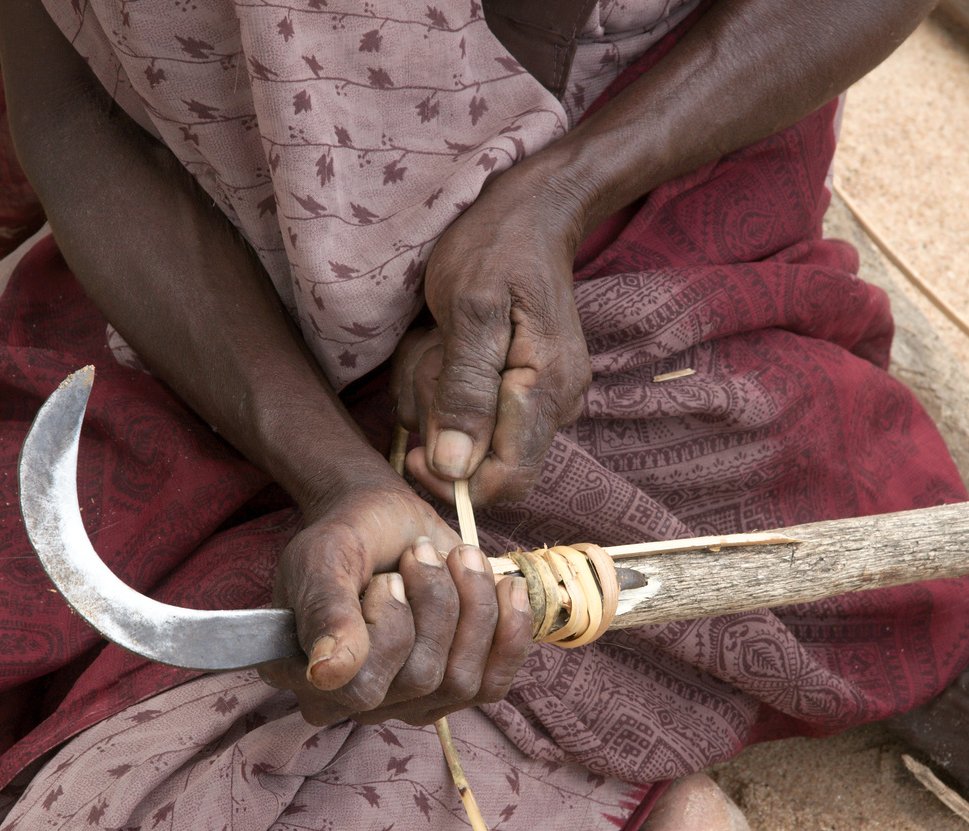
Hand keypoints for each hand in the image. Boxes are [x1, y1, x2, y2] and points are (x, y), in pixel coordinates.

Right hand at [258, 475, 532, 725]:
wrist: (389, 520)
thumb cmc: (349, 536)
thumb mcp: (326, 556)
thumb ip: (326, 610)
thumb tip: (327, 672)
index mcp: (308, 676)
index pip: (360, 689)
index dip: (389, 628)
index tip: (388, 578)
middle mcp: (358, 701)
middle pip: (419, 680)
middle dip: (436, 603)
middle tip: (420, 553)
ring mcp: (409, 700)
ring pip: (461, 681)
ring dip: (473, 606)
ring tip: (458, 557)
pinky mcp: (455, 687)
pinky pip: (495, 684)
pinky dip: (510, 630)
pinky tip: (506, 587)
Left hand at [394, 162, 592, 505]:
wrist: (535, 210)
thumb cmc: (497, 247)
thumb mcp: (469, 308)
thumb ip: (465, 390)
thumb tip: (455, 466)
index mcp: (546, 389)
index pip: (506, 481)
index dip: (453, 482)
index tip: (411, 450)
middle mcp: (556, 404)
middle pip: (486, 463)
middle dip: (441, 425)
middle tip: (427, 360)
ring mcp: (546, 398)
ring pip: (475, 438)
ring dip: (438, 396)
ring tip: (435, 341)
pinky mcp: (528, 388)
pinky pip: (478, 413)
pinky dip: (448, 386)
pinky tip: (444, 345)